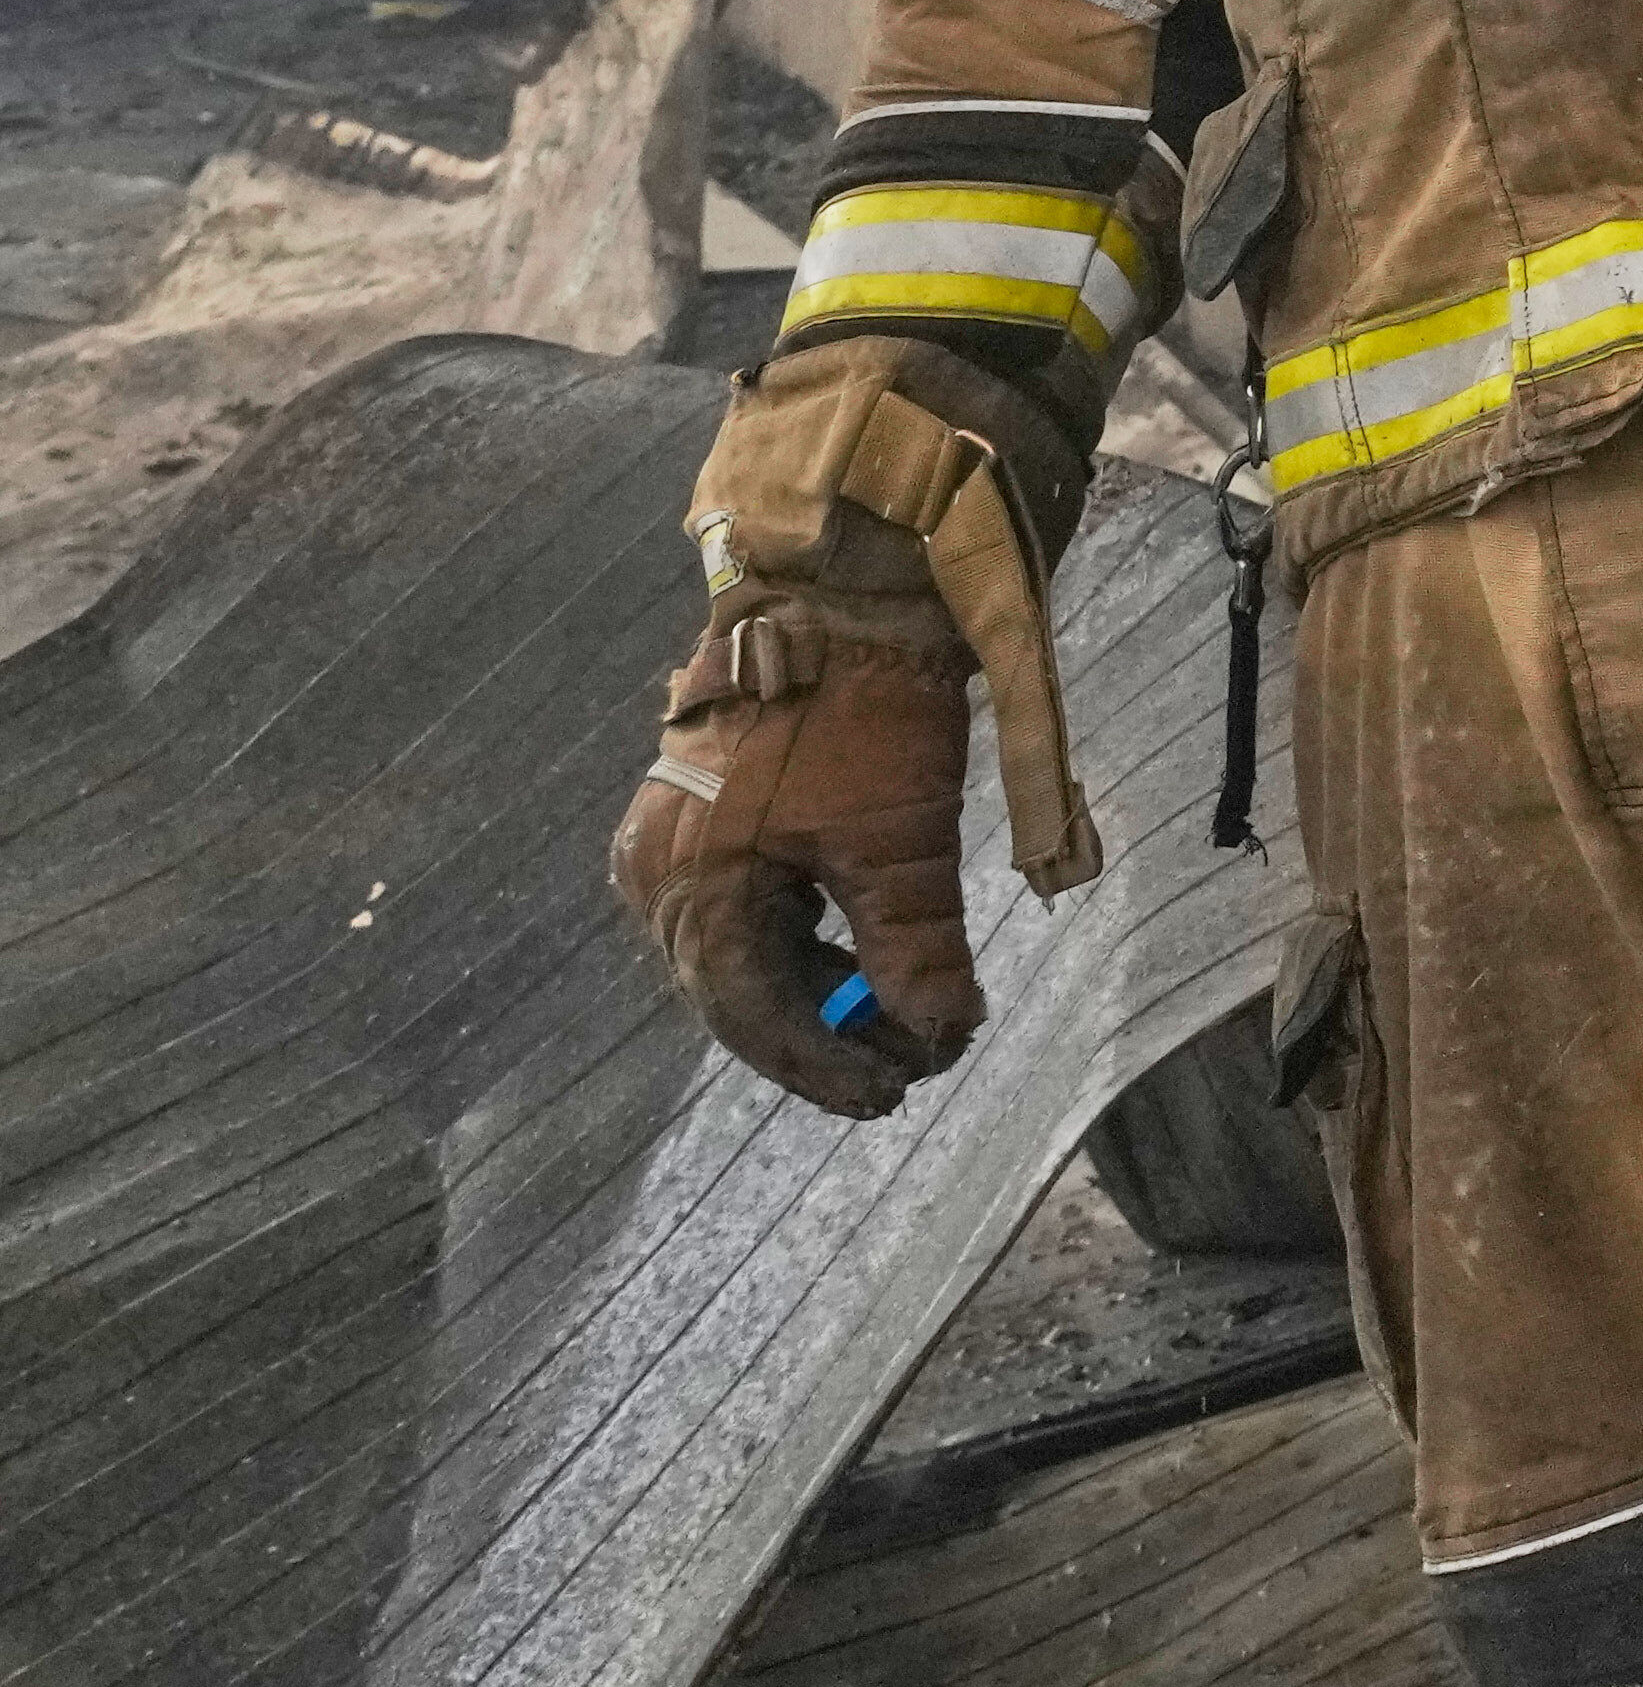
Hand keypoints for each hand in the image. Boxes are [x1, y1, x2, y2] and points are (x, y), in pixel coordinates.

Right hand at [613, 607, 990, 1117]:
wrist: (842, 589)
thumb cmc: (868, 712)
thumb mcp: (904, 842)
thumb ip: (915, 949)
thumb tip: (941, 1034)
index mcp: (692, 886)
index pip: (748, 1015)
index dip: (821, 1067)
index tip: (892, 1097)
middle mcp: (658, 875)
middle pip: (737, 992)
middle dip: (822, 1036)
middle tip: (906, 1071)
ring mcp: (671, 844)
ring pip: (742, 953)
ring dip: (818, 992)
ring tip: (900, 1022)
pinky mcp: (701, 818)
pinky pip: (745, 909)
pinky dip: (807, 942)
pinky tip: (865, 963)